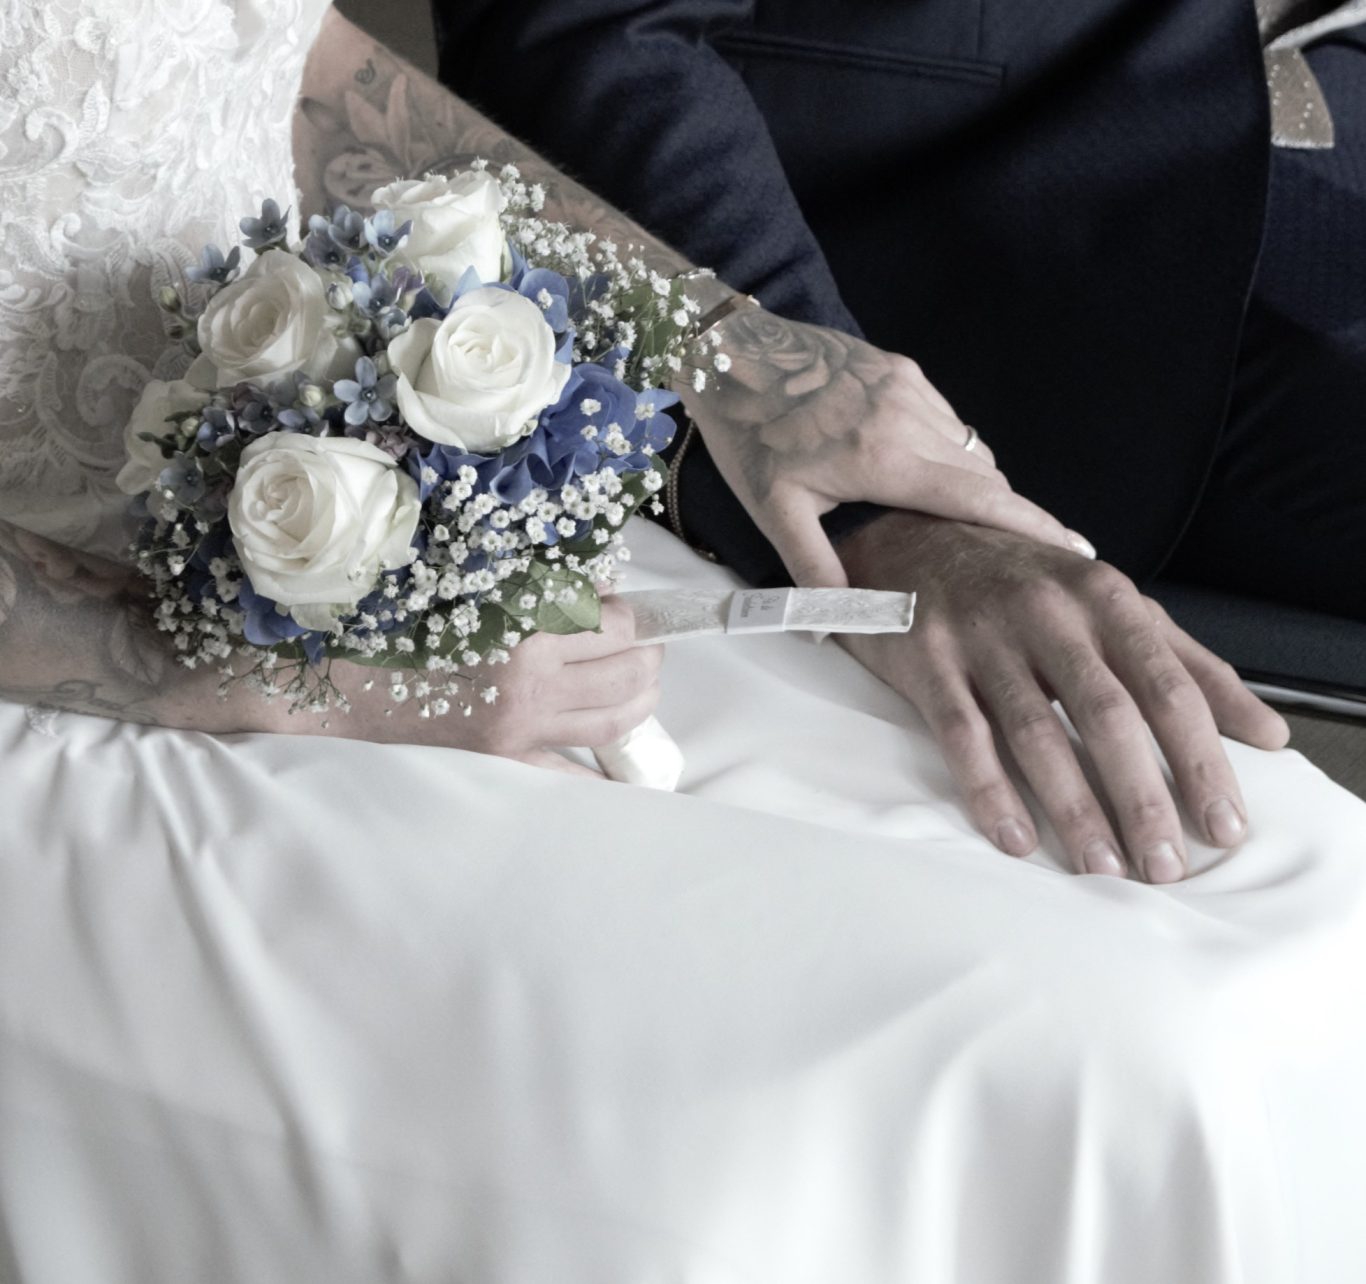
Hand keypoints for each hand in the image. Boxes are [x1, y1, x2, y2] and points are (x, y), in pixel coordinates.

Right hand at [331, 596, 663, 775]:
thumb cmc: (402, 621)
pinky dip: (602, 772)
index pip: (616, 624)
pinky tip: (620, 763)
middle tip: (646, 642)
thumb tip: (603, 588)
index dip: (631, 613)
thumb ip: (543, 583)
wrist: (339, 681)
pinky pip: (568, 775)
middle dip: (649, 653)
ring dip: (642, 699)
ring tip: (641, 681)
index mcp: (524, 633)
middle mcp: (530, 687)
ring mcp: (519, 731)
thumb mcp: (475, 585)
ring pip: (615, 722)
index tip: (625, 608)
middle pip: (630, 673)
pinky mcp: (504, 760)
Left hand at [678, 308, 1092, 586]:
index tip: (1075, 549)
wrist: (729, 355)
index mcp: (884, 457)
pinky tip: (926, 477)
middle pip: (985, 477)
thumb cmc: (748, 435)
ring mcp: (907, 386)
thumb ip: (815, 567)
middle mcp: (908, 416)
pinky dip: (949, 453)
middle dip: (1009, 516)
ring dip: (975, 486)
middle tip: (1027, 554)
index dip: (1031, 527)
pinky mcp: (900, 369)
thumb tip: (839, 624)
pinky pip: (945, 420)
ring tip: (971, 526)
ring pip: (967, 448)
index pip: (980, 499)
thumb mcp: (773, 511)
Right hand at [836, 512, 1290, 881]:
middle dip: (1141, 796)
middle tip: (1165, 864)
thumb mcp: (1115, 607)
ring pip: (1035, 731)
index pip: (1168, 688)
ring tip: (1102, 867)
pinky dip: (989, 790)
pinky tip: (1016, 839)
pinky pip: (961, 734)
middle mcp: (1047, 612)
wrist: (918, 538)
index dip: (1201, 761)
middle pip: (1106, 714)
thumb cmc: (1028, 584)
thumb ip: (1191, 667)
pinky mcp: (927, 659)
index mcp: (1106, 599)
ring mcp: (982, 635)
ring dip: (1072, 806)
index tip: (1224, 827)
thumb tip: (1268, 734)